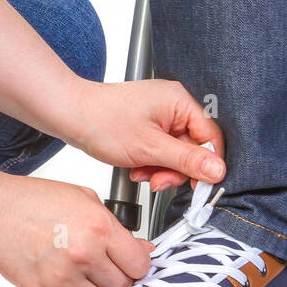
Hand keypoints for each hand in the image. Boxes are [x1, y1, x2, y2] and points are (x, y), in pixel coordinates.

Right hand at [0, 174, 153, 286]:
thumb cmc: (33, 202)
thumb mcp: (84, 198)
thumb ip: (115, 225)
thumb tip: (139, 248)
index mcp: (98, 228)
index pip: (140, 264)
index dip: (139, 262)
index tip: (135, 260)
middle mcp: (85, 256)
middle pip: (124, 286)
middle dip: (122, 277)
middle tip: (112, 265)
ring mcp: (66, 278)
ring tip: (88, 270)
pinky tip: (69, 274)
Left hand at [67, 78, 225, 191]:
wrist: (70, 115)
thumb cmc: (101, 121)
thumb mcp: (150, 148)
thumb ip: (187, 160)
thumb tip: (217, 169)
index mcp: (180, 101)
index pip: (211, 137)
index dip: (207, 164)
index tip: (199, 184)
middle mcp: (173, 105)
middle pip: (193, 147)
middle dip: (176, 169)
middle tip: (158, 180)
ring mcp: (160, 115)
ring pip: (176, 153)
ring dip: (161, 169)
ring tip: (142, 172)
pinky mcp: (148, 125)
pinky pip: (161, 150)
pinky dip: (151, 163)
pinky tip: (136, 167)